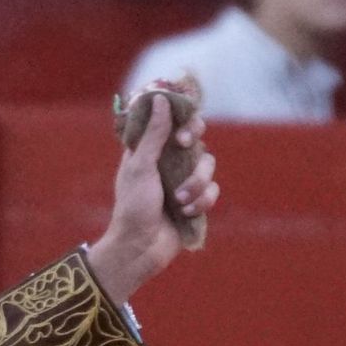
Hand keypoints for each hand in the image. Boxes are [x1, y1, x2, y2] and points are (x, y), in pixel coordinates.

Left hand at [86, 96, 217, 305]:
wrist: (140, 248)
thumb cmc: (133, 206)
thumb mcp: (140, 166)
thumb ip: (153, 133)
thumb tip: (159, 98)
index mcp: (149, 149)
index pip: (170, 120)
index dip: (180, 115)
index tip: (175, 115)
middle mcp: (168, 160)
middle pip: (196, 135)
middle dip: (193, 140)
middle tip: (183, 145)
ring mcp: (184, 179)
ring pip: (208, 164)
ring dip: (196, 182)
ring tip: (179, 200)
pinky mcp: (196, 200)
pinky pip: (213, 190)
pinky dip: (202, 201)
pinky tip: (186, 213)